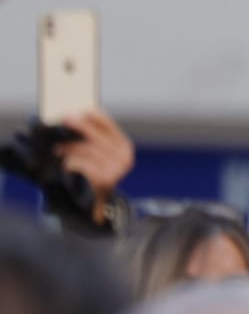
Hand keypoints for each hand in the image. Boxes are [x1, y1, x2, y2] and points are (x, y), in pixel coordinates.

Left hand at [55, 108, 134, 224]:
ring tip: (58, 148)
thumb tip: (80, 118)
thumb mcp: (101, 155)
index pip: (110, 126)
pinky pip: (82, 165)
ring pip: (87, 150)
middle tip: (66, 118)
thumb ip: (96, 140)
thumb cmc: (96, 173)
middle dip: (80, 126)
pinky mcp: (104, 179)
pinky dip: (71, 163)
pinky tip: (65, 165)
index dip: (96, 117)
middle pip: (97, 136)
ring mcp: (116, 169)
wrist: (96, 203)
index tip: (83, 109)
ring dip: (70, 147)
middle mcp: (124, 157)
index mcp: (125, 147)